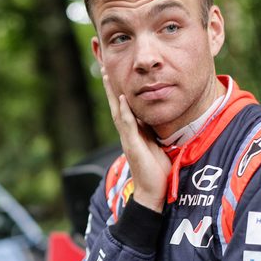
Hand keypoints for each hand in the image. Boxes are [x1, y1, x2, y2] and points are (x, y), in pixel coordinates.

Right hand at [103, 75, 170, 211]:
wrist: (154, 192)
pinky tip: (121, 99)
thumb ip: (153, 130)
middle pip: (115, 104)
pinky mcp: (132, 146)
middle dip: (109, 85)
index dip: (117, 88)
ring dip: (111, 93)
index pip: (123, 105)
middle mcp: (127, 132)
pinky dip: (123, 112)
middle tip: (103, 68)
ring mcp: (127, 138)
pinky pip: (127, 125)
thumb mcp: (156, 143)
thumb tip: (157, 116)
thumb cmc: (157, 169)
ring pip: (117, 111)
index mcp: (133, 130)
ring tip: (106, 76)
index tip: (113, 71)